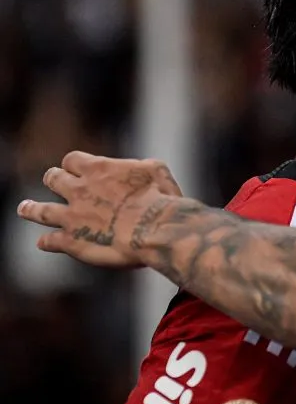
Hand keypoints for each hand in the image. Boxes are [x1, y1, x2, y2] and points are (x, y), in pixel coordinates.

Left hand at [17, 151, 183, 268]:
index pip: (72, 160)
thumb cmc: (161, 198)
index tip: (79, 171)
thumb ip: (139, 167)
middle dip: (54, 180)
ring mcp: (72, 216)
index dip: (75, 165)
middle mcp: (79, 190)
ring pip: (40, 210)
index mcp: (98, 169)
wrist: (155, 229)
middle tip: (53, 182)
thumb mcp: (156, 170)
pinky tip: (44, 243)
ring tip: (25, 208)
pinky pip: (49, 241)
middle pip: (53, 178)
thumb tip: (137, 169)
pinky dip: (46, 242)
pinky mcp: (71, 241)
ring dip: (31, 209)